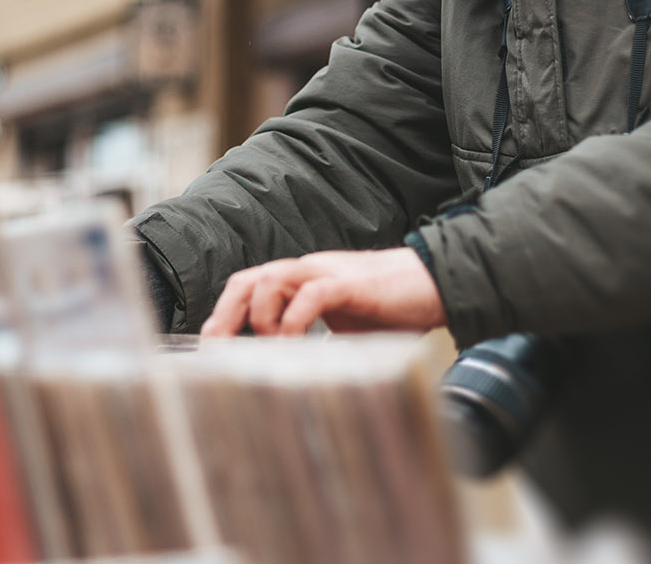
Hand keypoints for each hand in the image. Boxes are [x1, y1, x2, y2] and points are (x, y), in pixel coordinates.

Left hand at [199, 248, 445, 337]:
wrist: (438, 283)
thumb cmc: (396, 307)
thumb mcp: (348, 332)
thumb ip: (321, 345)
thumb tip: (300, 378)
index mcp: (303, 282)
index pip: (250, 288)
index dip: (225, 316)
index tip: (212, 350)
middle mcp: (309, 272)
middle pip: (248, 279)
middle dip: (225, 314)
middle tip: (215, 350)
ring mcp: (328, 274)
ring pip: (271, 278)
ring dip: (261, 315)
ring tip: (270, 345)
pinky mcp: (350, 283)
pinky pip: (312, 293)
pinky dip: (295, 318)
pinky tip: (296, 340)